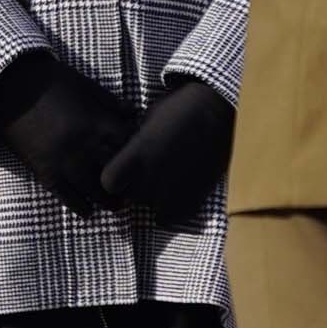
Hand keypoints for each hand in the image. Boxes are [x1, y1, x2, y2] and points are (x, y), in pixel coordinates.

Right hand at [0, 52, 134, 216]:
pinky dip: (83, 208)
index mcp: (98, 123)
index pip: (131, 149)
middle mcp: (85, 147)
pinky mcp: (46, 173)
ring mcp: (65, 163)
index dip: (139, 154)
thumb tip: (135, 114)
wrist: (11, 87)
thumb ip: (112, 103)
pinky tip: (89, 210)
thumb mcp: (87, 87)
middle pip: (118, 175)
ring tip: (118, 205)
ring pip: (97, 194)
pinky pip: (70, 200)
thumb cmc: (52, 82)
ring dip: (110, 202)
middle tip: (135, 188)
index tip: (141, 158)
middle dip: (129, 182)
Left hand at [98, 78, 234, 222]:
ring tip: (164, 176)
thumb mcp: (145, 122)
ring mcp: (173, 193)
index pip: (109, 182)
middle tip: (146, 171)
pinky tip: (175, 188)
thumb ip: (131, 147)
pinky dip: (169, 208)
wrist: (218, 113)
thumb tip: (117, 160)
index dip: (111, 178)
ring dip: (152, 197)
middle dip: (132, 187)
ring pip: (149, 207)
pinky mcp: (192, 202)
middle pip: (128, 195)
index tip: (119, 170)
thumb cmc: (177, 110)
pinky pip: (168, 217)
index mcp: (138, 155)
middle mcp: (153, 178)